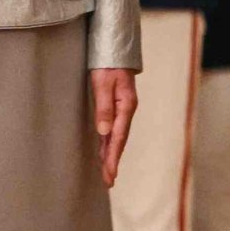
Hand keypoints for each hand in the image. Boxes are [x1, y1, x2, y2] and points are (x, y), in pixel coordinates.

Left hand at [92, 68, 139, 185]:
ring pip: (116, 136)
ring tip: (107, 172)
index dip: (113, 157)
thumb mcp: (103, 84)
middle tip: (109, 181)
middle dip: (113, 161)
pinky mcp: (116, 106)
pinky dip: (109, 142)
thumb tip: (103, 132)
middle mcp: (126, 111)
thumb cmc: (108, 65)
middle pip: (119, 141)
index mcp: (125, 107)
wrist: (115, 49)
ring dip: (111, 154)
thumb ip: (104, 107)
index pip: (118, 138)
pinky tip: (105, 150)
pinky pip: (113, 128)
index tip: (109, 174)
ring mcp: (122, 109)